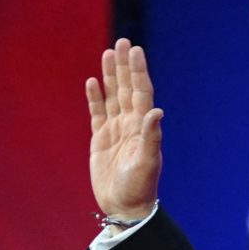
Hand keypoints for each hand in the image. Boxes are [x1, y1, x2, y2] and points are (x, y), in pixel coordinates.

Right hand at [85, 38, 163, 218]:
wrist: (124, 207)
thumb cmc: (139, 187)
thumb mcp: (146, 163)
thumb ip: (150, 137)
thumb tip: (157, 111)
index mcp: (142, 126)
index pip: (140, 92)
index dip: (137, 71)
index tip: (135, 50)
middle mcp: (130, 124)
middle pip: (126, 88)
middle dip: (124, 66)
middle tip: (122, 42)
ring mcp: (115, 130)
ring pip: (112, 96)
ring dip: (110, 76)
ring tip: (108, 53)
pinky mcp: (100, 139)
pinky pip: (97, 113)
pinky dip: (95, 97)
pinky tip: (92, 82)